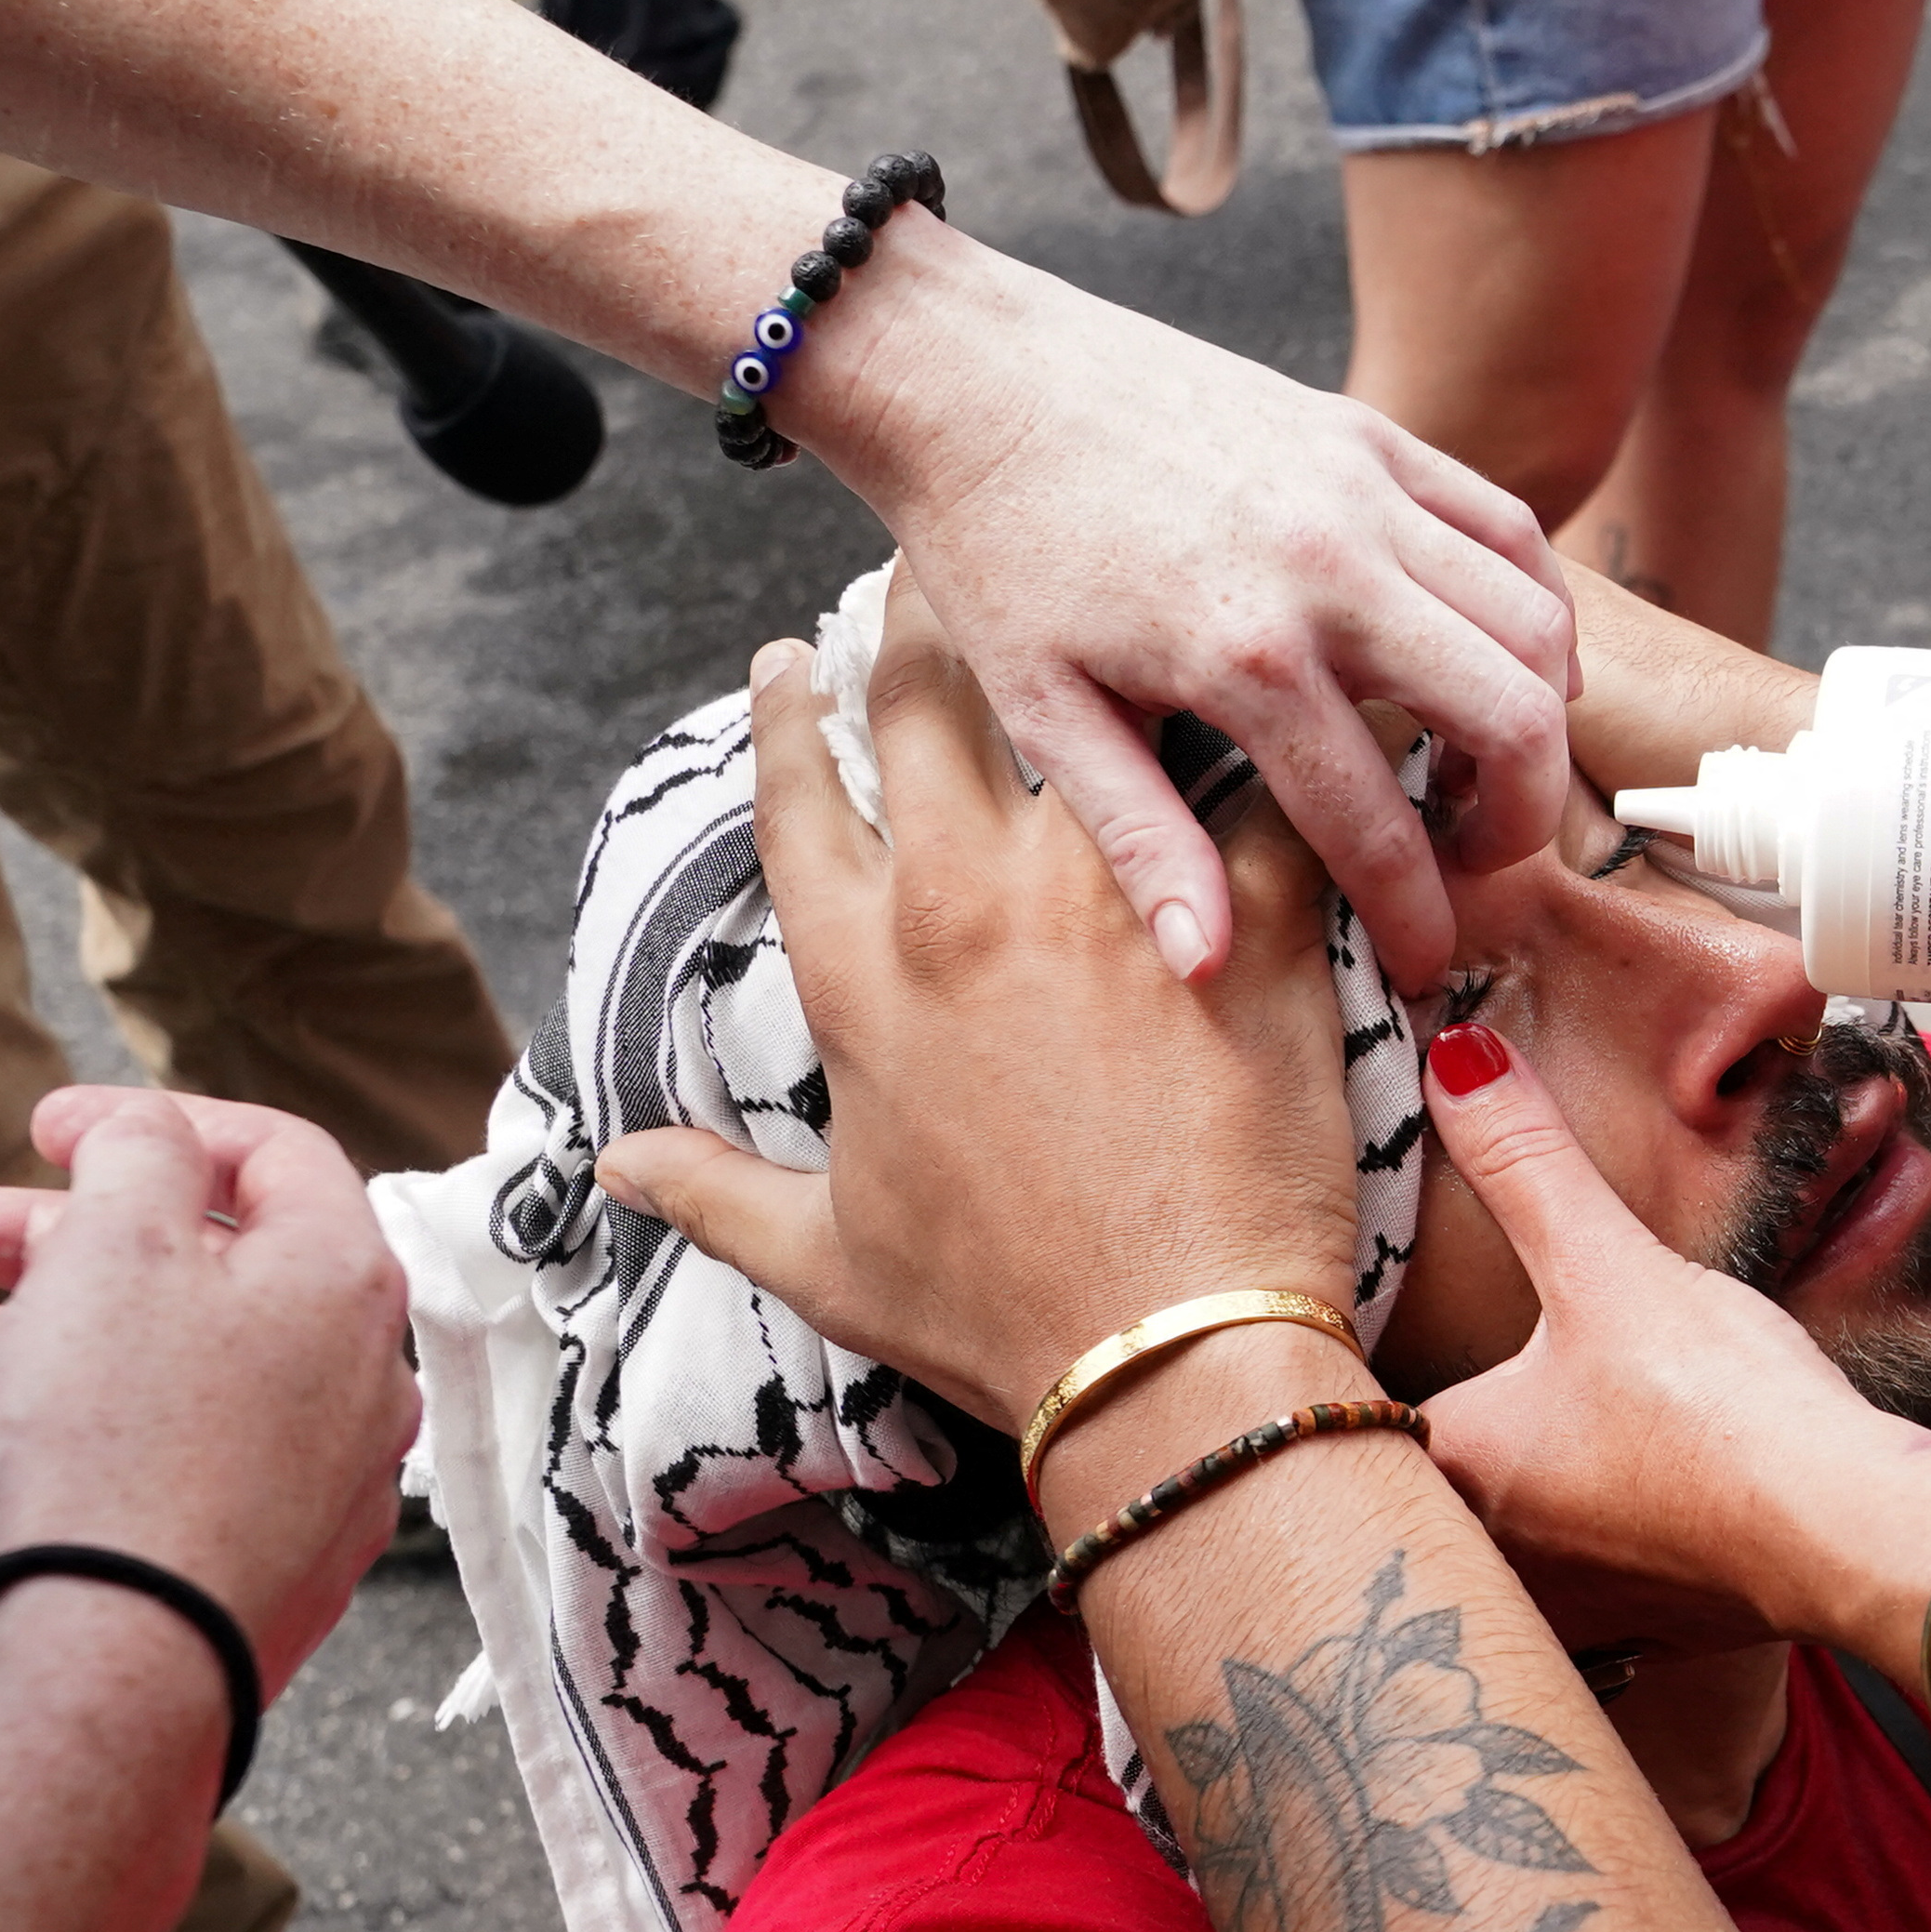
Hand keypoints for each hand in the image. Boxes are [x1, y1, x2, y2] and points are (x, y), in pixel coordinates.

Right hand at [0, 1089, 412, 1700]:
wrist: (114, 1665)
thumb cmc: (118, 1442)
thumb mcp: (114, 1244)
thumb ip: (139, 1154)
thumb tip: (158, 1133)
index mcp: (343, 1283)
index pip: (273, 1156)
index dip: (151, 1123)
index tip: (46, 1127)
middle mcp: (349, 1379)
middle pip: (186, 1271)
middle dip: (33, 1243)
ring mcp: (307, 1480)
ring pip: (149, 1374)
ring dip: (11, 1340)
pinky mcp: (251, 1561)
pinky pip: (149, 1468)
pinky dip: (45, 1436)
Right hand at [588, 579, 1368, 1431]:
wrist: (1163, 1363)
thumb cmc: (999, 1319)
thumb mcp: (824, 1258)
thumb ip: (714, 1192)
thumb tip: (614, 1168)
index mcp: (856, 972)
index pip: (794, 796)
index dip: (790, 715)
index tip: (794, 656)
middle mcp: (961, 903)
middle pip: (928, 701)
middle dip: (930, 619)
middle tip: (957, 568)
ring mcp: (1105, 897)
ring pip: (1097, 708)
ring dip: (1108, 646)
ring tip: (1130, 595)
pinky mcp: (1246, 919)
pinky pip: (1276, 786)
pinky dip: (1297, 736)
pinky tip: (1316, 684)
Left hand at [820, 246, 1579, 990]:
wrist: (975, 377)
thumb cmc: (1001, 548)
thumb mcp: (1047, 715)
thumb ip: (1142, 840)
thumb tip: (1204, 964)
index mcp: (1243, 658)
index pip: (1380, 825)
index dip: (1418, 914)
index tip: (1424, 956)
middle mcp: (1330, 571)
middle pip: (1513, 721)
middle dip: (1522, 822)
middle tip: (1474, 855)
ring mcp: (1363, 492)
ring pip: (1538, 625)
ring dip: (1542, 717)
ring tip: (1486, 763)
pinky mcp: (1371, 436)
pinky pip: (1511, 528)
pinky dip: (1534, 606)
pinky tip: (1503, 656)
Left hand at [1407, 1020, 1930, 1659]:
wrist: (1846, 1534)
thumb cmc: (1718, 1410)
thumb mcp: (1609, 1264)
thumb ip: (1526, 1164)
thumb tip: (1458, 1057)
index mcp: (1453, 1465)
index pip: (1359, 1419)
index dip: (1361, 1379)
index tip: (1365, 1342)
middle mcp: (1491, 1554)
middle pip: (1428, 1494)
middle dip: (1442, 1449)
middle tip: (1450, 1397)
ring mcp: (1570, 1609)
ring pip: (1508, 1555)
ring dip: (1523, 1512)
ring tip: (1547, 1453)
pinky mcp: (1650, 1634)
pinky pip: (1595, 1596)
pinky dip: (1607, 1555)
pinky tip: (1642, 1516)